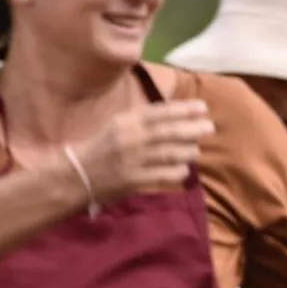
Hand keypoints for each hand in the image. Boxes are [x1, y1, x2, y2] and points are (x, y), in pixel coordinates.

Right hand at [73, 100, 215, 203]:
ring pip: (170, 153)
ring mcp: (133, 160)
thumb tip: (179, 114)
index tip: (203, 107)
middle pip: (169, 132)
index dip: (183, 109)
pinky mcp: (134, 179)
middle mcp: (131, 138)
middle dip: (193, 129)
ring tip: (196, 149)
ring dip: (188, 150)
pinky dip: (178, 171)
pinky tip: (183, 169)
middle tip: (210, 127)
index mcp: (126, 121)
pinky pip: (165, 175)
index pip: (160, 112)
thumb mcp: (119, 126)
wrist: (76, 176)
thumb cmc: (103, 148)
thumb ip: (145, 120)